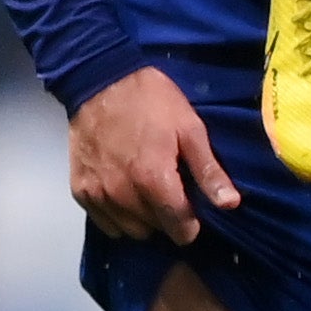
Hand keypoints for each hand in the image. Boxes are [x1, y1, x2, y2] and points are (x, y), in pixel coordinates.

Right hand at [70, 64, 239, 245]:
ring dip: (143, 219)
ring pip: (130, 231)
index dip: (191, 224)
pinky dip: (118, 216)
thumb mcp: (189, 128)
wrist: (100, 79)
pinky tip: (124, 193)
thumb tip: (230, 204)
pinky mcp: (80, 191)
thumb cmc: (151, 100)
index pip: (180, 229)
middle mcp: (124, 195)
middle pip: (156, 230)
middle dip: (168, 218)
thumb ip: (208, 170)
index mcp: (154, 180)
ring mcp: (98, 195)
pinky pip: (105, 224)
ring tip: (147, 193)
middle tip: (169, 191)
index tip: (193, 210)